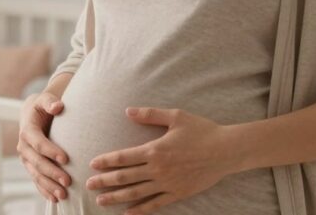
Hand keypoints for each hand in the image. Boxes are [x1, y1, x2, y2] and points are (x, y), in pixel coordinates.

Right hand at [18, 92, 71, 202]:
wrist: (32, 114)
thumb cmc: (42, 106)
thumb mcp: (45, 100)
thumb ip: (50, 102)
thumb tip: (58, 106)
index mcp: (27, 131)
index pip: (39, 143)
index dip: (51, 151)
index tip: (66, 158)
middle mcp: (24, 146)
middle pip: (37, 163)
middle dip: (52, 173)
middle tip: (68, 181)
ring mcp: (26, 158)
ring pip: (36, 175)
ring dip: (49, 186)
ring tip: (64, 195)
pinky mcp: (30, 166)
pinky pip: (36, 181)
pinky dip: (44, 191)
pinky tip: (55, 199)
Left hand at [85, 107, 240, 213]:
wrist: (227, 150)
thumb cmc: (201, 130)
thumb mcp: (175, 116)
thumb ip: (150, 114)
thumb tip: (128, 111)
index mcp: (155, 149)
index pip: (124, 157)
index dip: (107, 161)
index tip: (93, 164)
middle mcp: (158, 169)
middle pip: (126, 177)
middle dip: (105, 181)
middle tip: (88, 185)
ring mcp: (168, 183)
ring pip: (137, 193)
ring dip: (117, 197)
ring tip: (100, 201)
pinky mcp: (178, 193)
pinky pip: (156, 204)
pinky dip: (141, 210)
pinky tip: (128, 213)